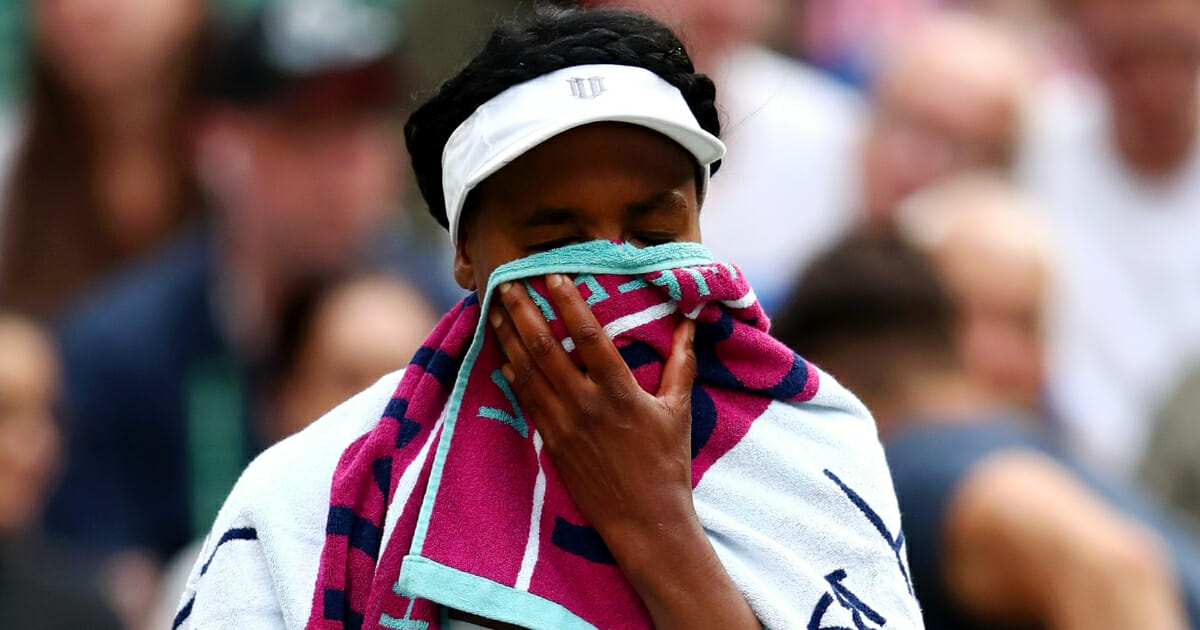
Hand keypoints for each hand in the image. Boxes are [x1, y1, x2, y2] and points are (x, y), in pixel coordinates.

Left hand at [489, 274, 697, 543]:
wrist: (645, 521)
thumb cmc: (668, 465)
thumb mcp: (679, 410)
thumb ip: (682, 362)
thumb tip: (691, 322)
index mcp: (619, 392)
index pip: (588, 336)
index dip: (569, 303)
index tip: (553, 275)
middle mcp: (585, 405)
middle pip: (545, 349)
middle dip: (523, 313)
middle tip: (506, 284)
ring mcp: (564, 424)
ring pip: (527, 372)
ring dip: (509, 338)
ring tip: (494, 310)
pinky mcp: (552, 442)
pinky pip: (526, 400)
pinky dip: (512, 374)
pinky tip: (502, 355)